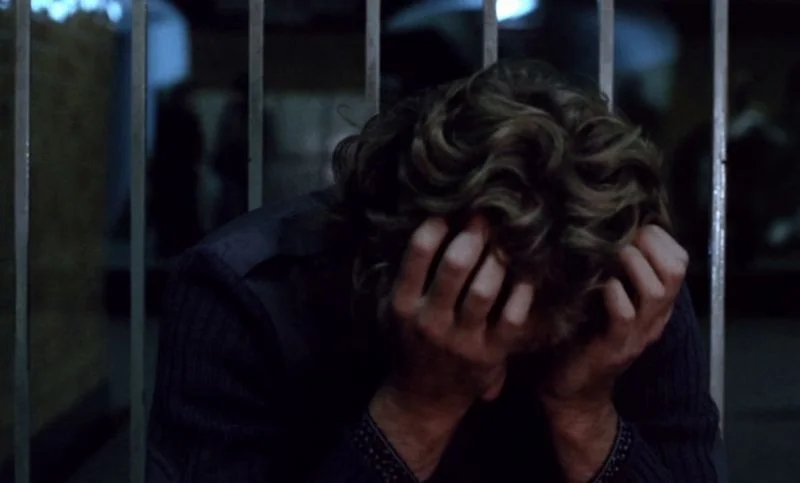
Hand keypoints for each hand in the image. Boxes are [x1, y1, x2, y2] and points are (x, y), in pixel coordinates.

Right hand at [369, 216, 534, 477]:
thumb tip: (438, 218)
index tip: (450, 210)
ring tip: (506, 239)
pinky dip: (522, 291)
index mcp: (403, 304)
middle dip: (474, 234)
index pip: (418, 253)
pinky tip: (527, 273)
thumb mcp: (398, 308)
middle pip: (456, 266)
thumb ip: (413, 273)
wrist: (424, 398)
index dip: (437, 224)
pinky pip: (513, 317)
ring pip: (486, 288)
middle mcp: (431, 321)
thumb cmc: (412, 341)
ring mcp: (462, 339)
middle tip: (486, 215)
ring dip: (498, 258)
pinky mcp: (491, 354)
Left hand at [540, 225, 688, 480]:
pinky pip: (625, 315)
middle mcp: (655, 316)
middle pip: (675, 269)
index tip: (628, 225)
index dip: (658, 236)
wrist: (572, 389)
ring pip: (656, 290)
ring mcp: (638, 333)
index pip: (679, 259)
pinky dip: (613, 294)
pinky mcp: (616, 347)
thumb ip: (615, 271)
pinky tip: (599, 284)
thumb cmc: (583, 334)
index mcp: (656, 302)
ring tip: (610, 254)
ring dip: (632, 263)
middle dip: (649, 243)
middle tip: (621, 235)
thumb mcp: (605, 298)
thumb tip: (608, 229)